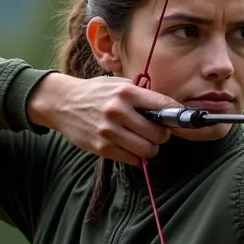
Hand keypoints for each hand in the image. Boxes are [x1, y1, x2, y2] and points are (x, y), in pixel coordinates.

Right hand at [28, 73, 180, 165]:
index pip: (164, 105)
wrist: (62, 102)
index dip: (178, 115)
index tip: (182, 120)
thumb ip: (142, 95)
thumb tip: (170, 109)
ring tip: (143, 141)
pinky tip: (129, 147)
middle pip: (158, 133)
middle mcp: (118, 111)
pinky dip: (135, 156)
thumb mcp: (119, 84)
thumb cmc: (95, 93)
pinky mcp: (101, 147)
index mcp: (126, 92)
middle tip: (156, 133)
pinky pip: (132, 159)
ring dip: (150, 148)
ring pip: (147, 150)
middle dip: (162, 136)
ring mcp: (109, 131)